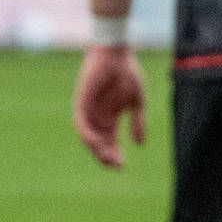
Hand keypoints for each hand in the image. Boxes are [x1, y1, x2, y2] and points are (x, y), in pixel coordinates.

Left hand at [71, 41, 141, 168]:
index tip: (122, 167)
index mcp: (111, 117)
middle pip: (99, 143)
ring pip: (89, 136)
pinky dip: (87, 134)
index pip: (110, 142)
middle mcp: (98, 116)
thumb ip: (138, 122)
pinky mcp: (81, 102)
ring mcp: (89, 110)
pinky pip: (81, 123)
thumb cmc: (127, 74)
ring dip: (97, 149)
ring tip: (106, 159)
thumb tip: (140, 145)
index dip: (115, 155)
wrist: (118, 54)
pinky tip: (96, 143)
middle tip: (115, 166)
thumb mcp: (136, 102)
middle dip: (106, 156)